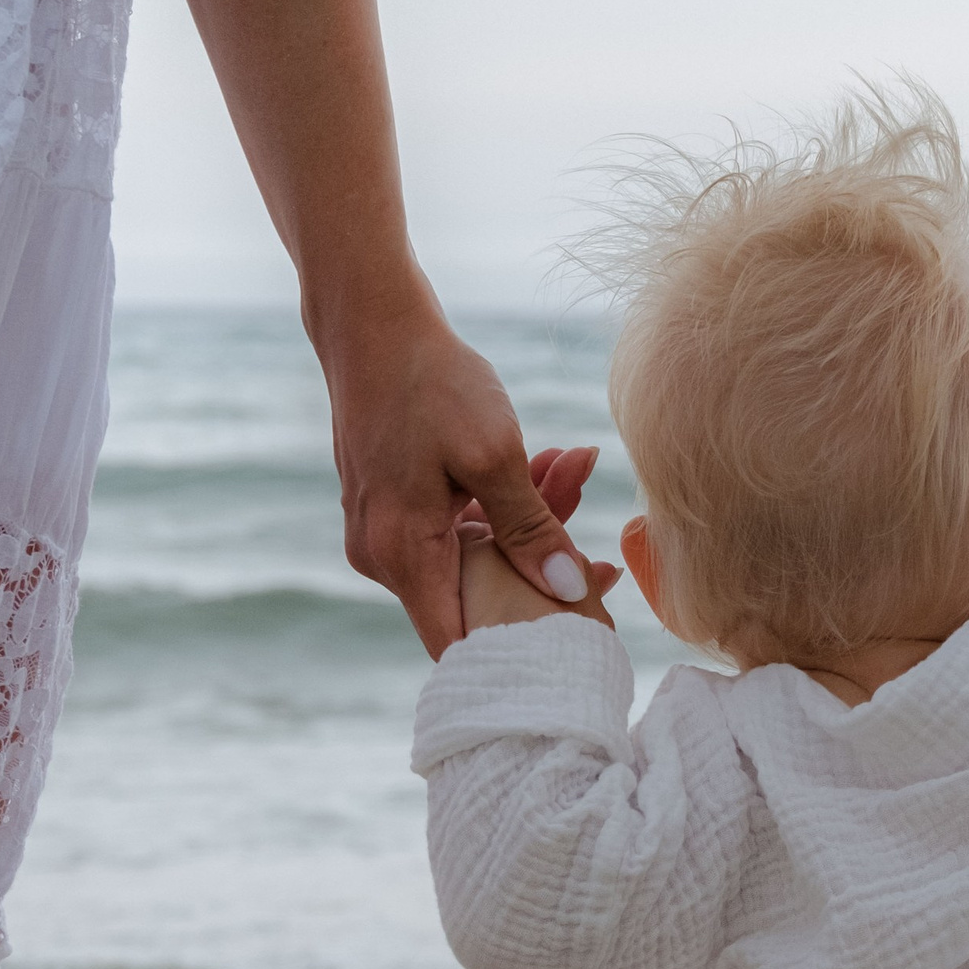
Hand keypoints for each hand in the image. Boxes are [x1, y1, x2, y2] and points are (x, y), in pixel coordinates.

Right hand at [325, 286, 603, 635]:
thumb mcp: (493, 454)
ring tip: (574, 465)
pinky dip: (501, 502)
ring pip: (476, 553)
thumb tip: (571, 592)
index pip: (460, 644)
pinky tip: (547, 463)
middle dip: (541, 562)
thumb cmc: (429, 380)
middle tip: (596, 528)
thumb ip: (532, 530)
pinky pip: (458, 525)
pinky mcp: (396, 510)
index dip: (517, 647)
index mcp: (403, 555)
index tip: (575, 630)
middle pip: (477, 594)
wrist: (372, 321)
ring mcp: (386, 534)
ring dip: (529, 519)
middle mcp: (384, 557)